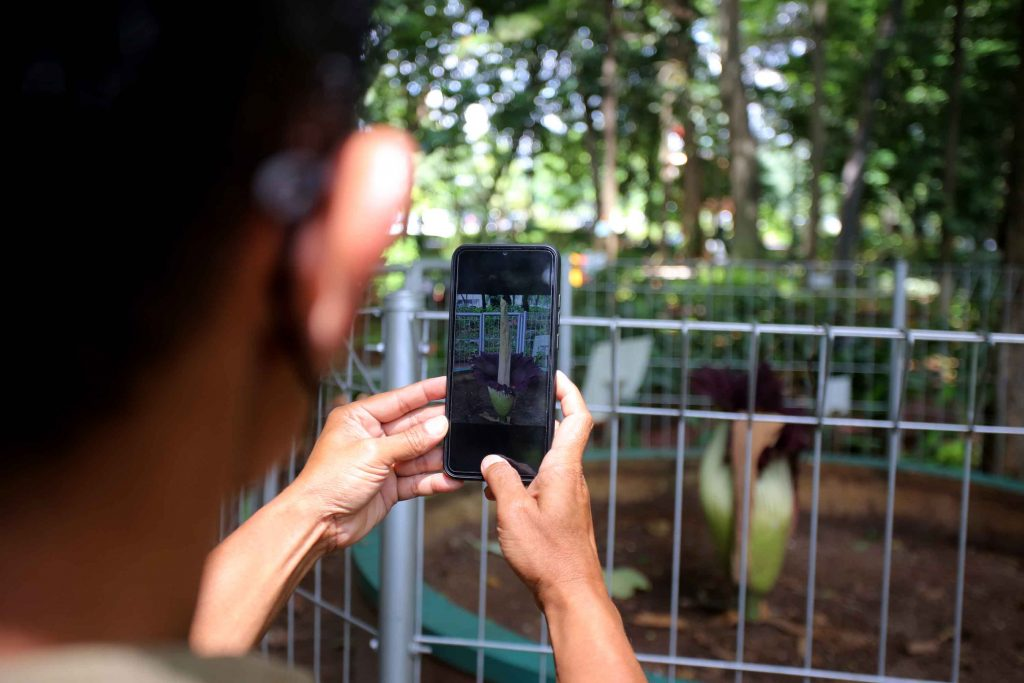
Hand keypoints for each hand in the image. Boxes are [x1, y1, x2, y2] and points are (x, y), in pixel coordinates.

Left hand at [288, 376, 461, 551]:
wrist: (317, 523)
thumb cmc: (326, 482)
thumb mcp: (372, 454)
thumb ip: (409, 441)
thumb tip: (438, 426)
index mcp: (359, 418)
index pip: (400, 400)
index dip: (426, 392)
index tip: (449, 384)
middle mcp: (372, 437)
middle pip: (413, 427)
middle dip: (436, 428)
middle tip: (462, 425)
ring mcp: (382, 462)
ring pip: (419, 454)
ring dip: (438, 457)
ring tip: (459, 455)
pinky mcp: (390, 486)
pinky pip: (417, 479)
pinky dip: (433, 480)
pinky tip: (449, 479)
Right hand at [480, 371, 601, 607]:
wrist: (570, 593)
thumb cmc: (548, 555)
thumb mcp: (513, 511)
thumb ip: (500, 478)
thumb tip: (492, 459)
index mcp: (564, 468)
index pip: (578, 416)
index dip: (569, 390)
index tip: (554, 376)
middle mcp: (572, 477)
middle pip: (561, 435)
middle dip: (539, 420)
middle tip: (514, 410)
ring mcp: (570, 495)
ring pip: (549, 461)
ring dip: (526, 455)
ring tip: (497, 457)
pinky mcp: (563, 512)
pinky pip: (544, 483)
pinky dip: (525, 479)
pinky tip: (501, 494)